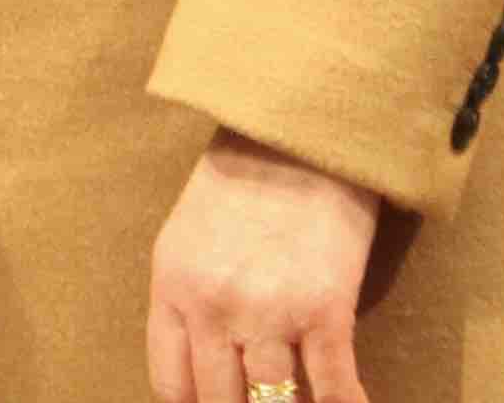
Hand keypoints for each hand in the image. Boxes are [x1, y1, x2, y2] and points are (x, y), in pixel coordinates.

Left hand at [146, 129, 387, 402]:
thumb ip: (187, 300)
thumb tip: (203, 364)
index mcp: (173, 287)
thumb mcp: (188, 235)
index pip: (171, 384)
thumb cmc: (244, 176)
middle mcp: (214, 309)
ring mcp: (269, 312)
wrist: (301, 128)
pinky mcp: (325, 310)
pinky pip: (332, 387)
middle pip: (219, 402)